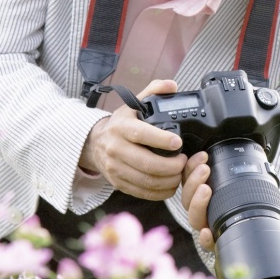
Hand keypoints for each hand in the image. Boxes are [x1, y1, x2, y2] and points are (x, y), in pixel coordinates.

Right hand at [79, 79, 186, 199]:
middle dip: (171, 166)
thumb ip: (155, 91)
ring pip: (146, 181)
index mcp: (121, 127)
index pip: (141, 134)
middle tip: (184, 161)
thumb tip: (172, 86)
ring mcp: (115, 168)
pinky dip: (161, 192)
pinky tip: (171, 185)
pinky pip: (142, 193)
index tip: (178, 142)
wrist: (95, 144)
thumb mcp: (134, 103)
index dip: (161, 140)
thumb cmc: (121, 124)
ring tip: (180, 173)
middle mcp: (115, 149)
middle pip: (147, 163)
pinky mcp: (118, 183)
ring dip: (169, 180)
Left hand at [181, 154, 279, 254]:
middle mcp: (206, 218)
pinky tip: (199, 158)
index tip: (207, 232)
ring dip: (193, 181)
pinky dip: (190, 168)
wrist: (247, 182)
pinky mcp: (192, 183)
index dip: (206, 238)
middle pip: (194, 214)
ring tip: (205, 165)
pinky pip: (185, 178)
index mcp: (221, 228)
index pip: (209, 240)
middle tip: (207, 185)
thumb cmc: (255, 199)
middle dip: (197, 199)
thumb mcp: (268, 201)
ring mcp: (197, 201)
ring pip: (186, 196)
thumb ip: (277, 205)